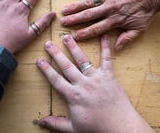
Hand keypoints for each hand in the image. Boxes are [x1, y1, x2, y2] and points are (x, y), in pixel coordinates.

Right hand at [37, 35, 153, 132]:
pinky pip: (107, 60)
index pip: (55, 79)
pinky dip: (106, 47)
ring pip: (82, 60)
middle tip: (48, 43)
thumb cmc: (97, 128)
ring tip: (67, 37)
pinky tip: (104, 36)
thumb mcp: (73, 128)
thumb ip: (56, 123)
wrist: (120, 126)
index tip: (39, 60)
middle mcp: (83, 84)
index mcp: (73, 96)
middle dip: (56, 54)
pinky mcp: (108, 76)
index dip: (46, 69)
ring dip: (74, 48)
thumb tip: (40, 123)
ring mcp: (96, 78)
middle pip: (66, 66)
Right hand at [61, 0, 159, 50]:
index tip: (74, 36)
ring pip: (89, 2)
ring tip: (65, 9)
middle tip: (63, 21)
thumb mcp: (139, 29)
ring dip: (76, 6)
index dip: (84, 33)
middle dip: (74, 19)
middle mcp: (110, 9)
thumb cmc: (146, 12)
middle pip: (88, 15)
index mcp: (115, 20)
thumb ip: (127, 39)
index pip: (96, 29)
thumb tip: (117, 49)